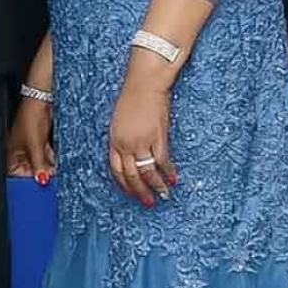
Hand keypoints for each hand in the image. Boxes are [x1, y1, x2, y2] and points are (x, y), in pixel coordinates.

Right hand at [6, 99, 56, 184]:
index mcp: (13, 153)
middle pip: (30, 170)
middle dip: (41, 174)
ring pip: (41, 164)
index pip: (16, 174)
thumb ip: (39, 165)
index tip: (38, 188)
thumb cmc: (31, 117)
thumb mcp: (35, 145)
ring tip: (55, 169)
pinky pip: (47, 156)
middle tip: (50, 179)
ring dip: (49, 167)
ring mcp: (32, 147)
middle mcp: (21, 151)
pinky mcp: (42, 142)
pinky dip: (53, 159)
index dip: (26, 182)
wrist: (42, 101)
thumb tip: (41, 180)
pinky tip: (57, 161)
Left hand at [107, 79, 177, 206]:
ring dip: (156, 186)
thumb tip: (130, 156)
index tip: (132, 193)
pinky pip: (162, 161)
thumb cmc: (131, 100)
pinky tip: (173, 179)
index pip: (116, 169)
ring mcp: (141, 141)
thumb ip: (122, 139)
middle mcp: (125, 143)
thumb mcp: (119, 121)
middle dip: (140, 191)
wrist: (144, 85)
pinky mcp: (157, 137)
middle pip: (131, 174)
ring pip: (147, 171)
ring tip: (163, 195)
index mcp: (114, 140)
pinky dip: (169, 172)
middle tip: (148, 202)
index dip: (124, 184)